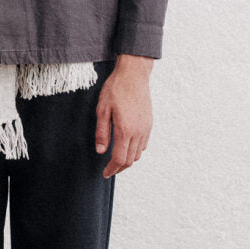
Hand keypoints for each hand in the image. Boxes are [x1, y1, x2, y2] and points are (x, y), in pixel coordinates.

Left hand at [95, 56, 152, 177]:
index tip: (104, 173)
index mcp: (125, 130)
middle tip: (109, 170)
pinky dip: (135, 151)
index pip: (119, 158)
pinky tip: (126, 147)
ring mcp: (145, 128)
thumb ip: (102, 132)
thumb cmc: (116, 89)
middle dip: (119, 168)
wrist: (134, 75)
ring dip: (127, 160)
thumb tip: (100, 151)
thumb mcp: (102, 110)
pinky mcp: (149, 124)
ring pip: (138, 153)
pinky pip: (143, 144)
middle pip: (130, 160)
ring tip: (116, 160)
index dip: (111, 169)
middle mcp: (138, 132)